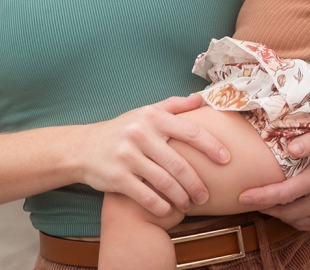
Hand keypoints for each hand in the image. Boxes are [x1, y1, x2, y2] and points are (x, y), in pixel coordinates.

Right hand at [75, 95, 229, 218]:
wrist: (82, 147)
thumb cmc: (122, 130)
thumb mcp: (145, 112)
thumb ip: (174, 106)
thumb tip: (201, 98)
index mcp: (151, 117)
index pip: (189, 131)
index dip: (211, 146)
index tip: (226, 159)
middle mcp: (140, 134)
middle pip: (178, 163)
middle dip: (196, 182)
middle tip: (207, 196)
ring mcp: (127, 156)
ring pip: (164, 182)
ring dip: (181, 197)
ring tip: (190, 205)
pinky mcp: (116, 177)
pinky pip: (145, 196)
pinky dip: (161, 206)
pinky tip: (169, 211)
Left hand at [238, 130, 309, 229]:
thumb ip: (309, 141)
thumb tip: (289, 150)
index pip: (283, 193)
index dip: (261, 197)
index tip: (243, 197)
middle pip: (289, 212)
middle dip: (268, 209)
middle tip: (253, 200)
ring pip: (302, 222)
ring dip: (282, 217)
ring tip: (269, 205)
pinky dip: (299, 220)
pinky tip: (290, 209)